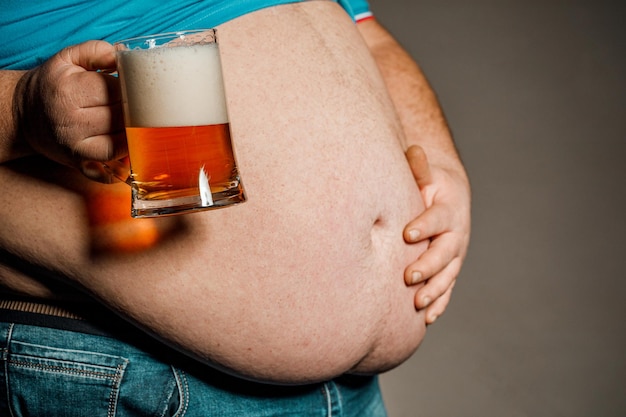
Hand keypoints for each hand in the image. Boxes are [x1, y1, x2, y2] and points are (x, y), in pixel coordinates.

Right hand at [13, 40, 125, 181]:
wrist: (24, 115)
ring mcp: (75, 146)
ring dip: (133, 134)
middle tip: (138, 105)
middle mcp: (70, 121)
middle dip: (135, 111)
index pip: (117, 91)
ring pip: (121, 142)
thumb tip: (123, 57)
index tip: (132, 87)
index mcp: (68, 91)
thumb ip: (96, 51)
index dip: (131, 89)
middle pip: (121, 117)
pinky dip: (124, 160)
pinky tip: (129, 149)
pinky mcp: (80, 164)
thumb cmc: (53, 85)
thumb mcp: (67, 58)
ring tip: (135, 123)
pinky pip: (111, 167)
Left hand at [404, 145, 470, 323]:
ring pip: (448, 275)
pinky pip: (447, 289)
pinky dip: (439, 304)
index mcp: (448, 209)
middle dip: (428, 265)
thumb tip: (413, 150)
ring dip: (434, 290)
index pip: (437, 218)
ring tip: (417, 303)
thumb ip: (419, 169)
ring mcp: (455, 255)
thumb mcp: (428, 176)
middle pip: (444, 252)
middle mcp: (456, 234)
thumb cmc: (431, 187)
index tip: (407, 233)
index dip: (424, 225)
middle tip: (409, 276)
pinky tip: (427, 318)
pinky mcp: (450, 269)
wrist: (450, 200)